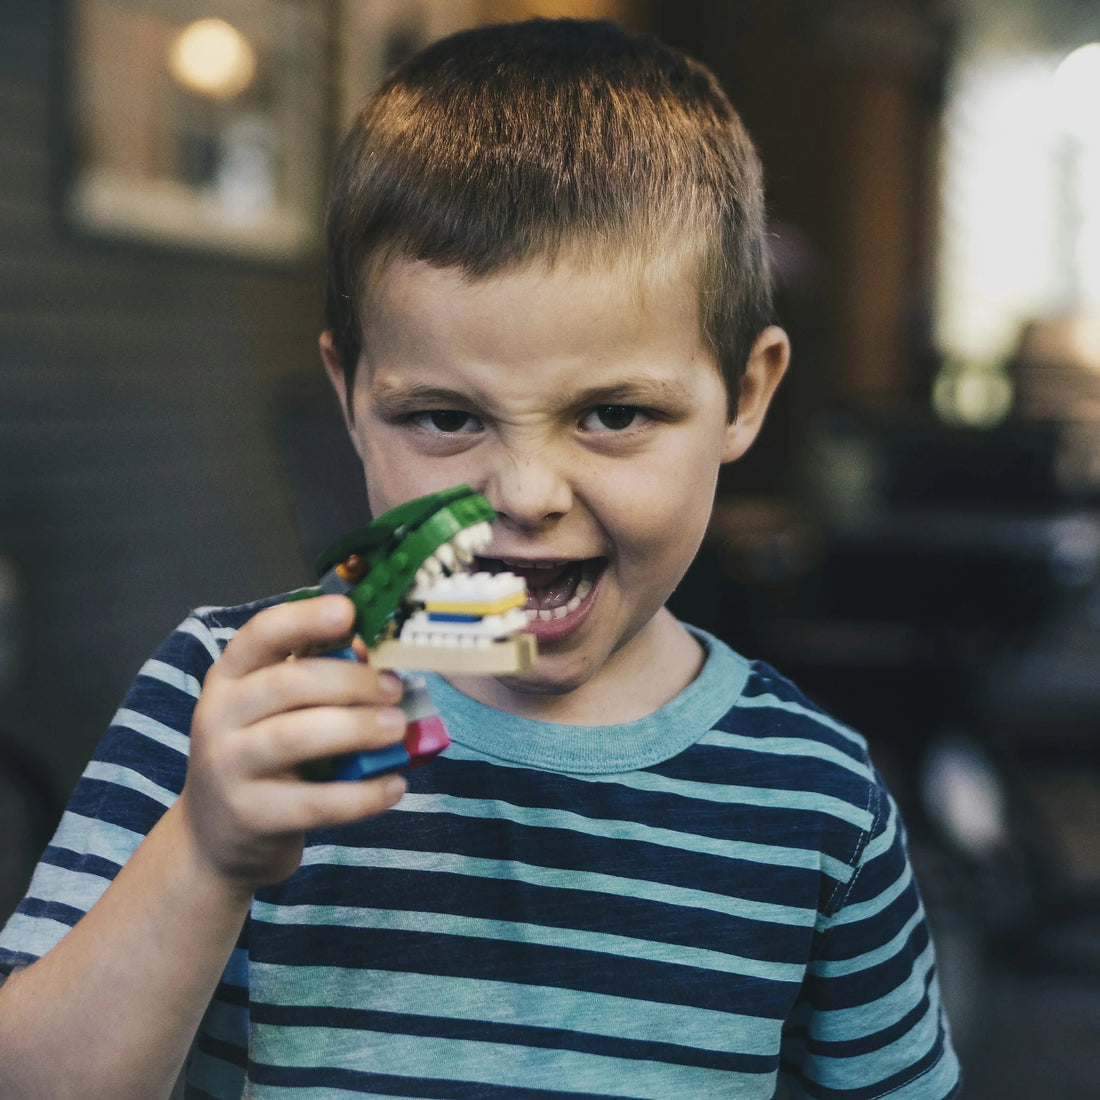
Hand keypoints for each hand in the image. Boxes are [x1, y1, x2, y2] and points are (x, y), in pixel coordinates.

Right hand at [180, 595, 407, 888]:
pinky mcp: (251, 816)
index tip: (349, 612)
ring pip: (295, 738)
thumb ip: (317, 671)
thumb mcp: (275, 706)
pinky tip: (395, 785)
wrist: (218, 834)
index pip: (262, 634)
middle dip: (349, 682)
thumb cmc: (262, 750)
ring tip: (397, 728)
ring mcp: (229, 767)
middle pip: (287, 684)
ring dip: (355, 729)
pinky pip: (314, 803)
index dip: (305, 619)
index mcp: (231, 675)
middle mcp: (220, 715)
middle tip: (394, 688)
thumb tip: (372, 649)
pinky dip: (361, 795)